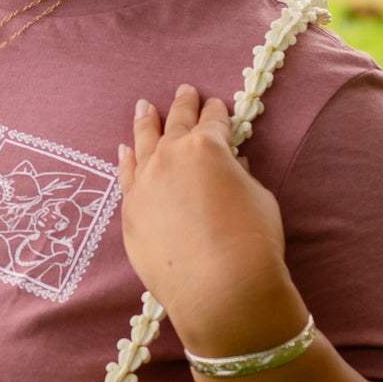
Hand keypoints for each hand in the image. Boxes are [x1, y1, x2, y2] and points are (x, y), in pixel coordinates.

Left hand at [118, 86, 307, 358]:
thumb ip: (239, 176)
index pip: (213, 121)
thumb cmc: (252, 242)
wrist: (220, 289)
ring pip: (143, 143)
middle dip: (182, 106)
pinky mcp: (130, 211)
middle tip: (184, 91)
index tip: (216, 105)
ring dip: (146, 122)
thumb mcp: (258, 198)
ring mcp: (144, 183)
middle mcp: (170, 157)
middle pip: (176, 124)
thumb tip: (230, 166)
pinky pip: (126, 176)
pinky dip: (126, 160)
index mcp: (206, 146)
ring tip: (145, 107)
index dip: (217, 112)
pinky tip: (124, 150)